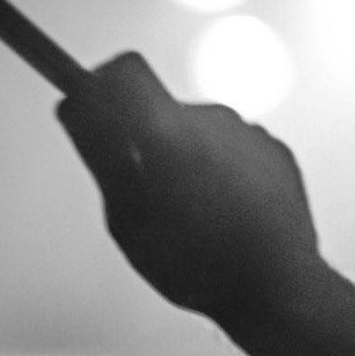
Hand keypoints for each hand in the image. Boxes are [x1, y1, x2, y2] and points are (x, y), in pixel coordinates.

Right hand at [57, 53, 322, 333]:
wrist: (275, 284)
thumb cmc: (198, 261)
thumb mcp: (125, 218)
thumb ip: (102, 156)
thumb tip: (78, 108)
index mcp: (167, 131)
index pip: (125, 71)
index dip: (105, 86)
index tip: (97, 107)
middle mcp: (211, 119)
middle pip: (163, 111)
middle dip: (148, 144)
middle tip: (143, 196)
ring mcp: (249, 134)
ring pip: (200, 133)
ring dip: (187, 162)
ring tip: (187, 216)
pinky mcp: (276, 153)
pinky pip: (235, 151)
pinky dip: (222, 175)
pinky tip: (221, 216)